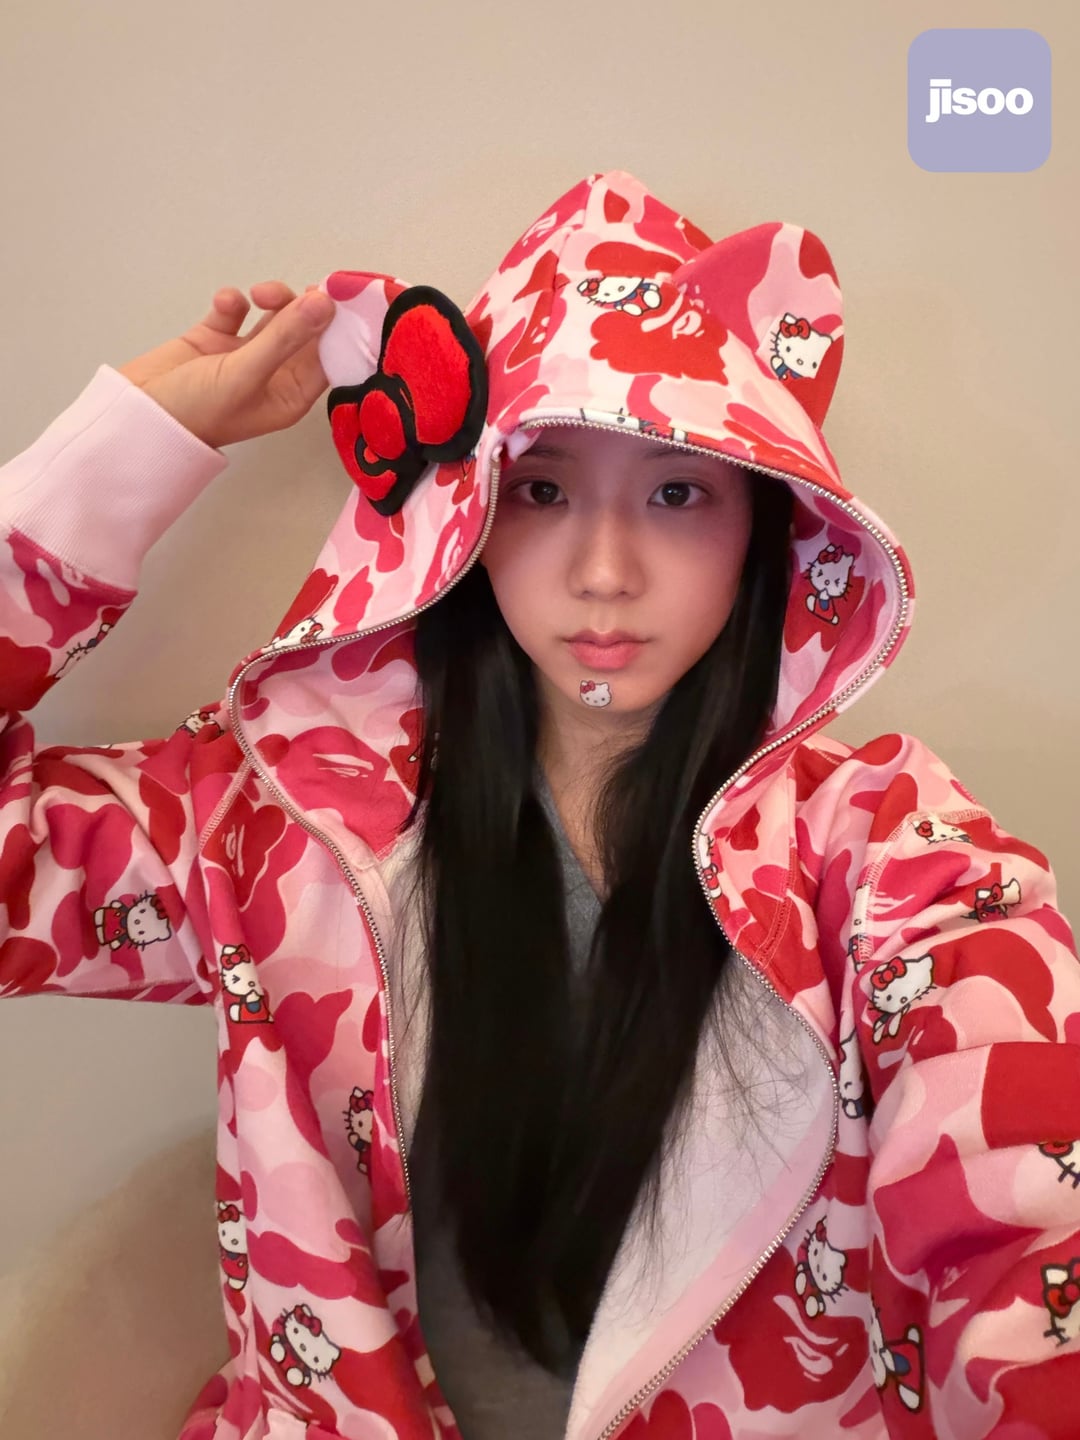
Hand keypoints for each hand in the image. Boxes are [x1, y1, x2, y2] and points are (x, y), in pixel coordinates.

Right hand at [117, 280, 335, 449]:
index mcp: (290, 395)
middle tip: (298, 290)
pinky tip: (225, 303)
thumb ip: (285, 337)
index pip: (327, 357)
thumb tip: (325, 304)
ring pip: (274, 315)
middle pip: (304, 331)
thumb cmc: (197, 409)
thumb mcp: (245, 374)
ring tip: (256, 295)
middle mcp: (273, 376)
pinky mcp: (215, 339)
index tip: (338, 293)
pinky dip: (233, 302)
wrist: (137, 414)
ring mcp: (244, 356)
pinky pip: (235, 311)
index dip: (336, 327)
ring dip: (272, 298)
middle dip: (302, 307)